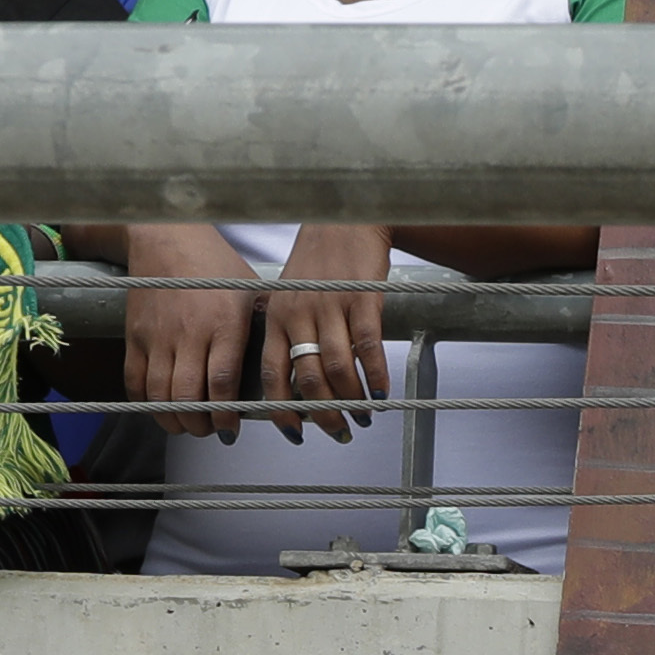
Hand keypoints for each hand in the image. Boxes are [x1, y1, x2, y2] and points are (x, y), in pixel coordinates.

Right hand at [121, 218, 269, 442]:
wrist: (166, 238)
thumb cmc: (215, 266)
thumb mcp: (250, 293)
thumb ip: (262, 332)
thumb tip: (285, 370)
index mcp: (224, 324)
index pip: (222, 382)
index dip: (224, 416)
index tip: (231, 430)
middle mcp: (189, 333)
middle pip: (188, 397)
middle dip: (200, 426)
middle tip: (210, 431)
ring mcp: (158, 336)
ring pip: (159, 396)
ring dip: (174, 420)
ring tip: (189, 424)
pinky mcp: (135, 335)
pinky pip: (135, 382)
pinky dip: (147, 404)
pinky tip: (162, 408)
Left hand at [239, 229, 395, 442]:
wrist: (344, 221)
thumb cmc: (319, 264)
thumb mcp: (291, 297)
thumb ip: (291, 336)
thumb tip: (299, 386)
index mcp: (277, 318)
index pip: (273, 376)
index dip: (283, 410)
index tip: (296, 433)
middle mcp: (298, 315)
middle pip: (308, 380)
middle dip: (325, 413)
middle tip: (339, 432)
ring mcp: (330, 307)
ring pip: (338, 368)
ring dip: (352, 399)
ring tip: (363, 416)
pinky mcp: (361, 299)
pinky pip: (368, 347)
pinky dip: (376, 375)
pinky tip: (382, 393)